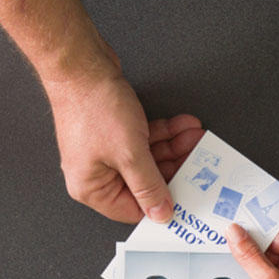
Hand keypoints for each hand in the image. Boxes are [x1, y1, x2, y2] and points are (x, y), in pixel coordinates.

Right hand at [44, 58, 203, 223]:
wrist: (81, 66)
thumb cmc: (93, 106)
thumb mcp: (130, 154)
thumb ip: (149, 186)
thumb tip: (160, 212)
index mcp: (91, 188)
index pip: (133, 209)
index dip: (161, 203)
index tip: (187, 194)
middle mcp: (95, 174)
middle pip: (143, 183)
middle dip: (174, 168)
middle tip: (197, 161)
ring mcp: (104, 152)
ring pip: (147, 158)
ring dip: (173, 147)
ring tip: (193, 138)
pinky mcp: (112, 133)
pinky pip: (142, 140)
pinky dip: (162, 134)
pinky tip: (181, 126)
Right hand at [226, 225, 278, 278]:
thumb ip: (248, 254)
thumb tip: (235, 233)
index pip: (278, 233)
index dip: (256, 231)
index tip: (235, 228)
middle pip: (269, 247)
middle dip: (249, 250)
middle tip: (228, 244)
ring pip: (262, 264)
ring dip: (248, 266)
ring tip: (237, 269)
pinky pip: (261, 278)